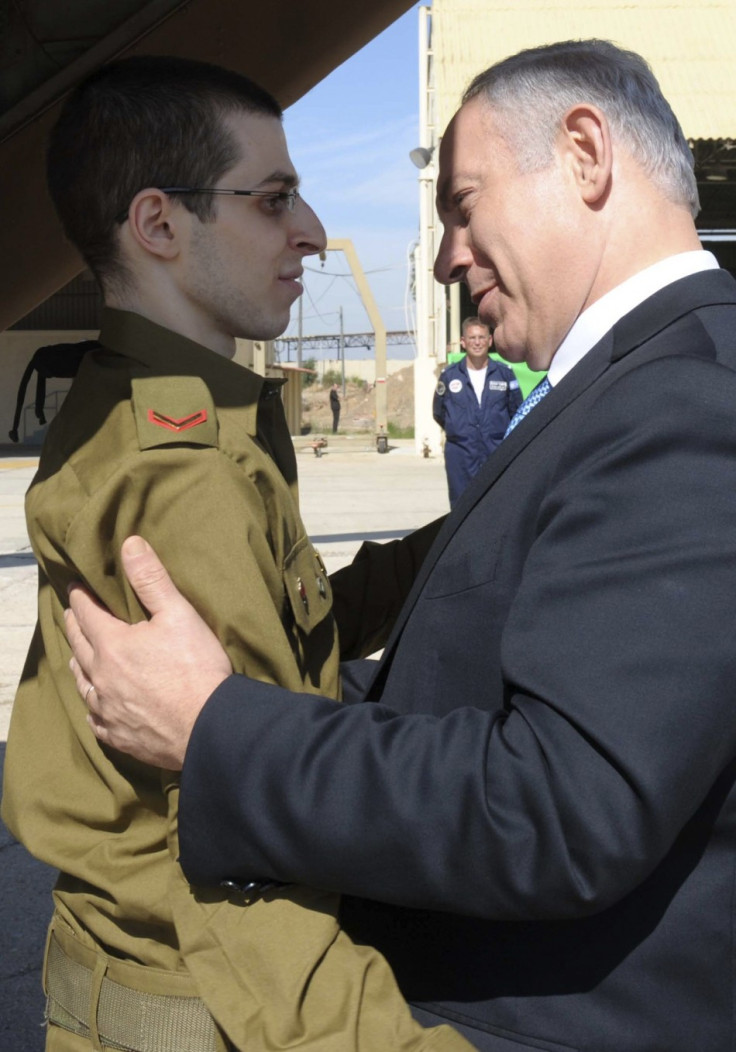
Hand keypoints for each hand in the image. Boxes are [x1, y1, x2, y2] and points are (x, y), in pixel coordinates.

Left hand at [65, 535, 231, 768]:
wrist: (209, 726)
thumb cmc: (197, 668)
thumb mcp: (178, 614)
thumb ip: (151, 579)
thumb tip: (130, 544)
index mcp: (112, 644)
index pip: (87, 613)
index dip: (81, 596)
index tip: (77, 586)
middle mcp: (101, 677)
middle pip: (78, 646)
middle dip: (75, 625)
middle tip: (73, 613)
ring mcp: (107, 709)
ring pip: (82, 682)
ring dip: (79, 663)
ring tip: (79, 654)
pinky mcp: (118, 734)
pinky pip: (95, 717)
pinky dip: (92, 704)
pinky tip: (96, 704)